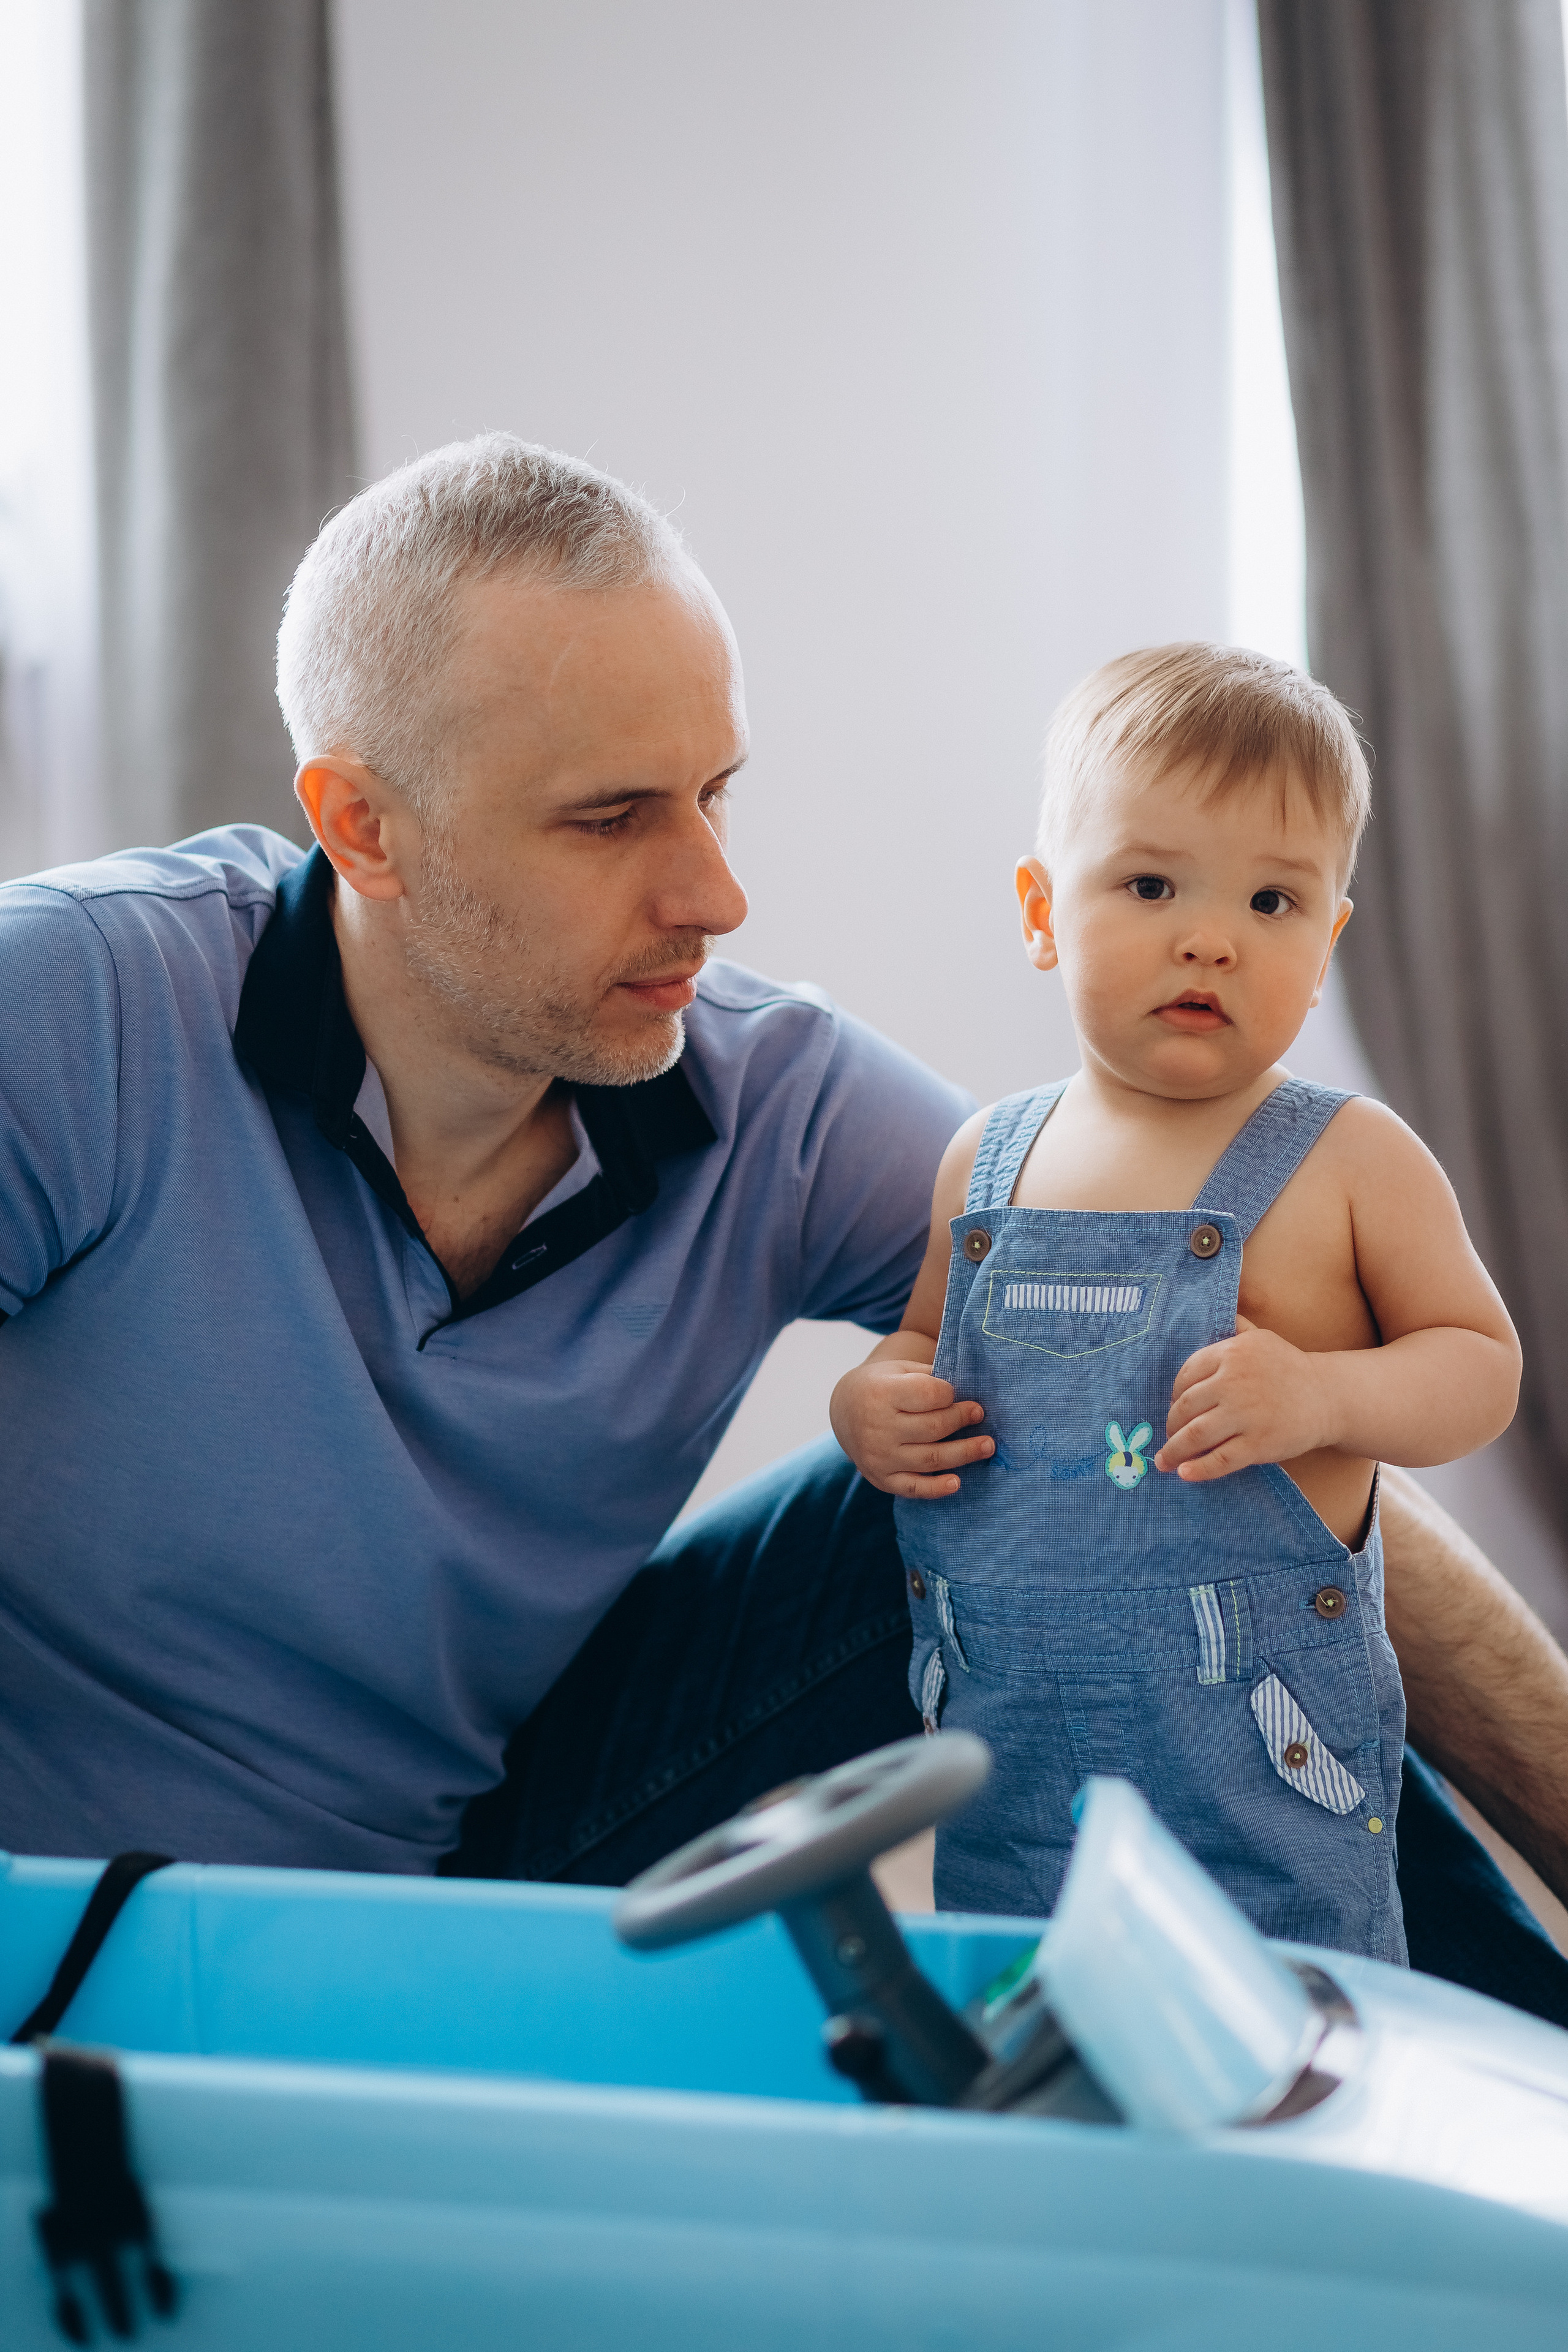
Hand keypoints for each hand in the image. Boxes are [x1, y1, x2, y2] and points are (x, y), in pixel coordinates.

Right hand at [829, 1359, 993, 1498]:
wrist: (845, 1410)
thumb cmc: (883, 1385)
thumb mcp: (900, 1370)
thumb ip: (930, 1377)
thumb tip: (971, 1389)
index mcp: (882, 1393)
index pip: (929, 1395)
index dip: (950, 1394)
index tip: (960, 1394)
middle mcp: (878, 1427)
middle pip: (935, 1427)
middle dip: (962, 1419)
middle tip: (980, 1414)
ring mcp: (879, 1456)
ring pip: (931, 1458)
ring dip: (965, 1453)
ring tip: (987, 1446)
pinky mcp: (881, 1479)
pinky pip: (914, 1488)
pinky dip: (937, 1488)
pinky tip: (958, 1482)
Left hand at [1154, 1315, 1334, 1481]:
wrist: (1327, 1397)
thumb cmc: (1289, 1368)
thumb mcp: (1261, 1339)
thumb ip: (1234, 1329)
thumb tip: (1212, 1313)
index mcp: (1232, 1353)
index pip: (1186, 1375)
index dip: (1174, 1394)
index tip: (1173, 1406)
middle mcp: (1235, 1382)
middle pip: (1185, 1407)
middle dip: (1170, 1425)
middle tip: (1168, 1435)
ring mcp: (1246, 1414)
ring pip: (1196, 1435)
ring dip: (1174, 1450)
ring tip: (1164, 1460)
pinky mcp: (1259, 1444)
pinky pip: (1220, 1459)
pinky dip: (1198, 1469)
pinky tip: (1185, 1473)